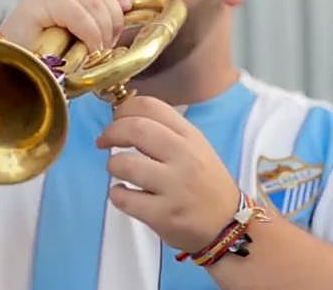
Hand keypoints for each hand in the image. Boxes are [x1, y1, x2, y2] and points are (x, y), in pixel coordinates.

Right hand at [0, 0, 134, 52]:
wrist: (9, 70)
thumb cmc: (44, 58)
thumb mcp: (80, 35)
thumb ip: (100, 19)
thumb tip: (128, 10)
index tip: (127, 10)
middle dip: (114, 22)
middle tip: (106, 47)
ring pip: (96, 2)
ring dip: (103, 33)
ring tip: (96, 52)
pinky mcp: (38, 2)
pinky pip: (79, 14)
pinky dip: (90, 35)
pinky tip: (88, 50)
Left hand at [97, 96, 239, 251]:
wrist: (228, 225)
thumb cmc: (206, 183)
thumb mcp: (197, 148)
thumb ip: (167, 132)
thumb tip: (126, 118)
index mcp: (190, 136)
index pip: (152, 106)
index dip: (125, 108)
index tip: (116, 118)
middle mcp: (184, 157)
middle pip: (135, 129)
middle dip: (111, 132)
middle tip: (104, 141)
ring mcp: (174, 187)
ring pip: (125, 164)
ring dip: (112, 164)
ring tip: (117, 170)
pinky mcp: (163, 215)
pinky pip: (124, 199)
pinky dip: (116, 194)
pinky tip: (123, 193)